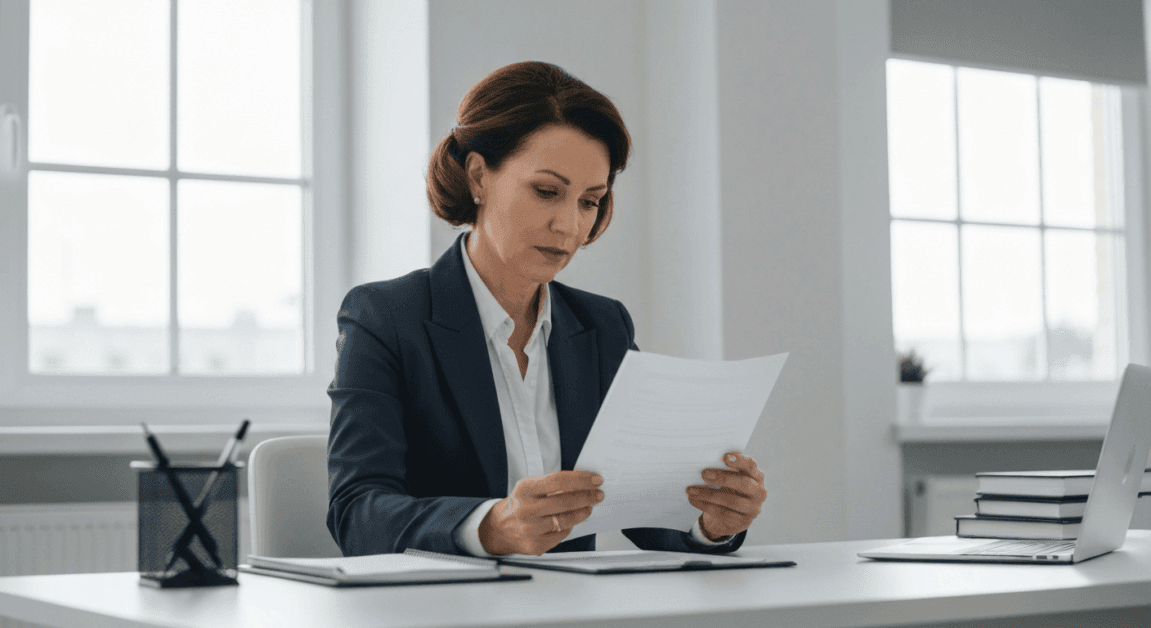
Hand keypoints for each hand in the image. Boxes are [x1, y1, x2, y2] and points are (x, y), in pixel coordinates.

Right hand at [478, 470, 603, 555]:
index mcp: (525, 490)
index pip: (559, 481)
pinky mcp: (535, 545)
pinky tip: (572, 521)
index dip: (581, 479)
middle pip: (565, 501)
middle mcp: (526, 510)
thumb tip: (583, 483)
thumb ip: (553, 485)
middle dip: (587, 496)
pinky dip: (569, 526)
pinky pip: (561, 534)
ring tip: (589, 507)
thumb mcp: (530, 488)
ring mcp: (531, 529)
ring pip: (566, 520)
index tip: (595, 479)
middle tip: (598, 494)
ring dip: (582, 512)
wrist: (499, 528)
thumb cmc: (519, 504)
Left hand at [687, 452, 765, 541]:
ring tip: (692, 490)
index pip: (751, 466)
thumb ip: (722, 470)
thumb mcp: (729, 479)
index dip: (739, 461)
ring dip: (709, 495)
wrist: (729, 516)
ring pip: (732, 501)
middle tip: (703, 473)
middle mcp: (758, 492)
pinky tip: (694, 500)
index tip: (725, 456)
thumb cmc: (728, 489)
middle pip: (744, 483)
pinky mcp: (743, 522)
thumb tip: (702, 464)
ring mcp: (753, 509)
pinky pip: (724, 514)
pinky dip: (706, 506)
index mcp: (756, 476)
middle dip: (723, 478)